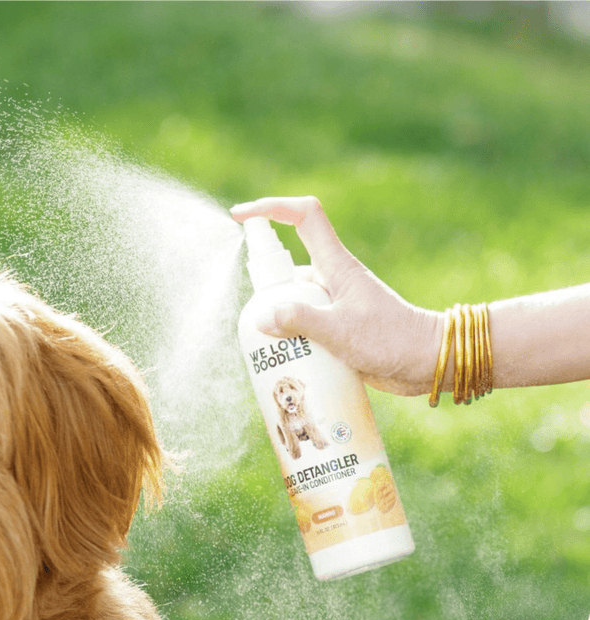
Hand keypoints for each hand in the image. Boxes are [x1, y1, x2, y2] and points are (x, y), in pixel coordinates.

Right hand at [231, 197, 442, 395]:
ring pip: (292, 305)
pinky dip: (292, 343)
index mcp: (336, 265)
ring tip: (273, 355)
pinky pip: (304, 329)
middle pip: (286, 272)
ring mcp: (334, 304)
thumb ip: (300, 321)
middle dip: (265, 295)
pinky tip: (289, 364)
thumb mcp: (341, 331)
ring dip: (278, 327)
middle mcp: (332, 280)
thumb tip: (263, 318)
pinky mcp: (336, 329)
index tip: (240, 217)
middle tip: (258, 328)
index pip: (303, 217)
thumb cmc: (391, 340)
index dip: (271, 208)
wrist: (427, 362)